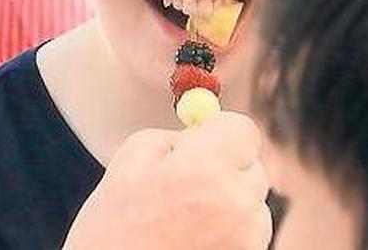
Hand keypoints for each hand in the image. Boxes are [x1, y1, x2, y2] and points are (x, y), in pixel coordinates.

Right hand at [64, 112, 271, 248]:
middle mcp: (235, 202)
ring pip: (255, 205)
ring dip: (231, 205)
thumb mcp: (127, 166)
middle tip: (188, 186)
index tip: (206, 142)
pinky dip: (230, 235)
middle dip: (227, 170)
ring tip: (184, 223)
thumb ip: (170, 138)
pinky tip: (193, 243)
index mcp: (204, 169)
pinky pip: (250, 236)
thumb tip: (202, 130)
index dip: (223, 132)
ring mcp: (247, 239)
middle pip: (254, 167)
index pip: (243, 130)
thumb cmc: (113, 230)